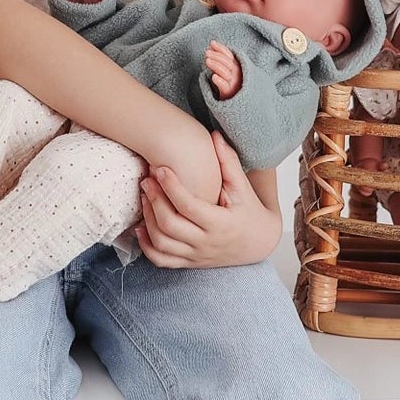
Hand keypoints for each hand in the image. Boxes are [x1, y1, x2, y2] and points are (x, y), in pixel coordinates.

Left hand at [135, 130, 279, 268]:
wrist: (259, 242)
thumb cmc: (250, 211)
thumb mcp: (242, 187)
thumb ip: (228, 162)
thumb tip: (214, 136)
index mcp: (220, 223)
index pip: (189, 206)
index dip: (171, 187)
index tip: (160, 169)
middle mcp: (206, 243)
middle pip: (170, 225)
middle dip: (154, 201)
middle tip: (146, 181)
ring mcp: (196, 255)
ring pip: (162, 244)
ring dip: (147, 220)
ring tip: (144, 198)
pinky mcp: (190, 263)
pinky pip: (162, 260)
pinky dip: (146, 246)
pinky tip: (140, 227)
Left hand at [203, 40, 243, 99]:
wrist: (234, 103)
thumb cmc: (228, 84)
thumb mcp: (226, 70)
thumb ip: (220, 59)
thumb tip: (210, 45)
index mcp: (236, 67)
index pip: (229, 55)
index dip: (221, 48)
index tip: (212, 43)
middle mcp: (237, 74)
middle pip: (228, 62)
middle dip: (217, 56)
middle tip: (207, 53)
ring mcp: (234, 83)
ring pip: (226, 73)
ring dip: (216, 65)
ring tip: (207, 61)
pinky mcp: (229, 93)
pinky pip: (225, 86)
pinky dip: (220, 81)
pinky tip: (213, 77)